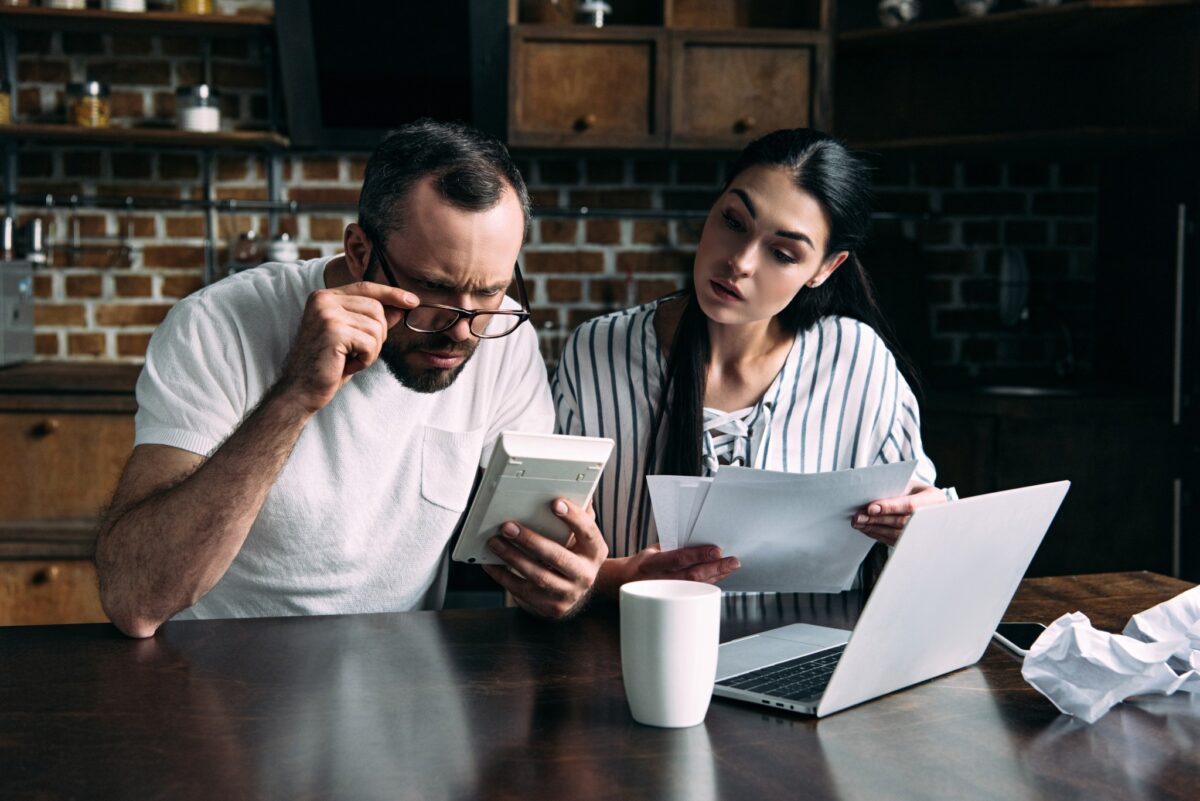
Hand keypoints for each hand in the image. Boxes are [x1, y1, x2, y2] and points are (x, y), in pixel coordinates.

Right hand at [278, 282, 418, 413]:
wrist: (300, 390)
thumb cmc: (327, 365)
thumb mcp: (354, 339)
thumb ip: (373, 320)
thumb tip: (401, 307)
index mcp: (324, 297)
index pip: (366, 288)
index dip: (391, 293)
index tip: (412, 301)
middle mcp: (323, 300)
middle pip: (376, 308)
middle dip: (378, 334)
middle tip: (358, 352)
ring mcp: (327, 314)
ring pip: (376, 326)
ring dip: (371, 350)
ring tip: (350, 359)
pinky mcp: (334, 331)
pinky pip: (370, 343)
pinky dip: (366, 359)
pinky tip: (348, 366)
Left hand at [481, 498, 607, 618]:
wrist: (573, 590)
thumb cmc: (572, 554)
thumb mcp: (579, 536)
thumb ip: (578, 514)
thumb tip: (577, 488)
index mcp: (595, 551)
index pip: (588, 532)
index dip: (573, 518)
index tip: (555, 503)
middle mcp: (586, 574)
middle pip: (558, 557)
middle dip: (530, 541)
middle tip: (508, 526)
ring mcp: (569, 593)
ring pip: (538, 576)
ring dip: (513, 557)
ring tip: (495, 542)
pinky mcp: (551, 607)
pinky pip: (523, 592)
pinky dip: (504, 576)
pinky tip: (491, 564)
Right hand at [596, 544, 739, 598]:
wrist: (623, 583)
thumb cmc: (642, 563)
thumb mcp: (652, 550)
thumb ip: (673, 546)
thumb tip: (697, 539)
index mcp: (651, 563)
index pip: (679, 559)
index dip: (699, 555)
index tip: (717, 550)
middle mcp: (658, 580)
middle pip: (692, 576)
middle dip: (715, 568)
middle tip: (733, 562)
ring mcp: (665, 594)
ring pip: (695, 587)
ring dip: (716, 577)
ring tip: (731, 567)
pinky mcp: (671, 602)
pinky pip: (694, 593)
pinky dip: (709, 584)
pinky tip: (719, 577)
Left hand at [850, 483, 947, 545]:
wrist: (926, 501)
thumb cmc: (914, 490)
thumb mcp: (908, 484)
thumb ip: (894, 490)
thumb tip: (870, 499)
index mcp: (934, 499)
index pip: (911, 505)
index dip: (890, 507)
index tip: (871, 508)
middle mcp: (933, 517)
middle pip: (902, 522)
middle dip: (877, 519)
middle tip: (858, 517)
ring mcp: (926, 533)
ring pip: (896, 534)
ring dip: (874, 528)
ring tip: (858, 522)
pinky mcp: (914, 542)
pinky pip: (894, 541)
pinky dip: (877, 534)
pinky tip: (865, 528)